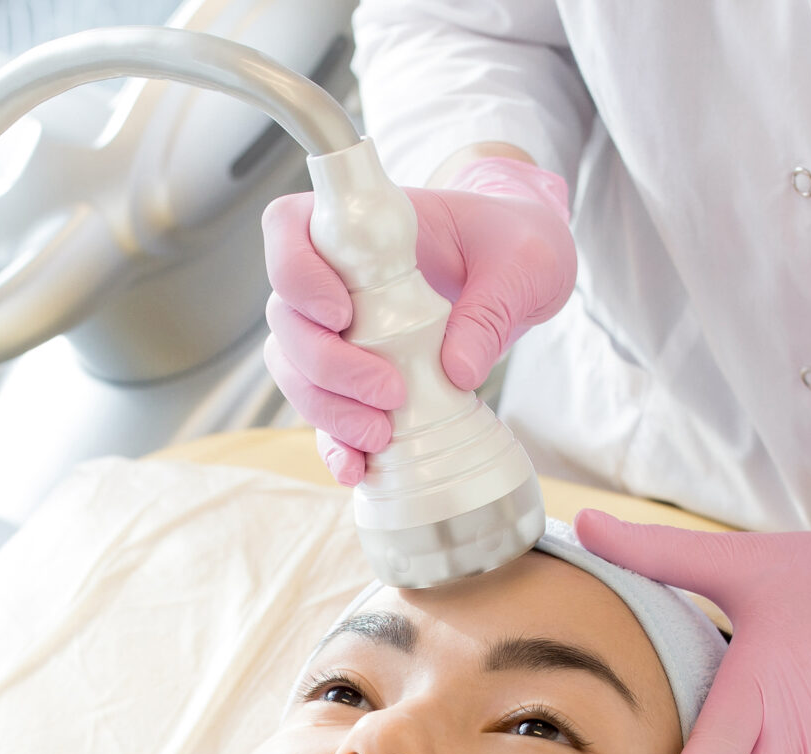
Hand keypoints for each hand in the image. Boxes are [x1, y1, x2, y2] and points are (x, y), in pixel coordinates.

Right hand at [262, 157, 575, 483]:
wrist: (522, 273)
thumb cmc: (514, 244)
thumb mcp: (522, 262)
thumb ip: (491, 307)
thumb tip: (456, 369)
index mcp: (361, 228)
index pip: (287, 230)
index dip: (296, 274)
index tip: (342, 313)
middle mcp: (334, 275)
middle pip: (287, 318)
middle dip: (325, 365)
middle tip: (387, 391)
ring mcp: (338, 329)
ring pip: (295, 370)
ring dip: (327, 409)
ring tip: (380, 435)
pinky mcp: (355, 376)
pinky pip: (323, 412)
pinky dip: (332, 444)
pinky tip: (355, 468)